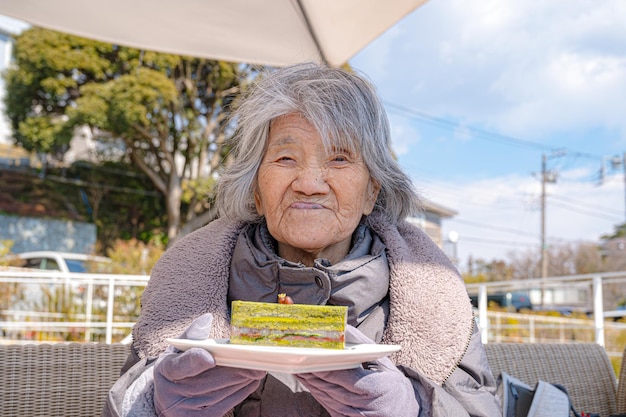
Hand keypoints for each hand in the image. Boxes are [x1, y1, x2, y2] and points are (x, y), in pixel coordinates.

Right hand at [153, 313, 265, 415]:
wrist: (167, 398)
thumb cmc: (178, 366)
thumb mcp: (178, 349)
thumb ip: (192, 335)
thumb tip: (206, 319)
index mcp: (165, 370)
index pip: (180, 366)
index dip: (195, 362)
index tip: (211, 357)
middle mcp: (171, 394)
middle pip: (205, 383)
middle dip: (232, 371)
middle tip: (255, 361)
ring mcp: (183, 411)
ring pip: (217, 395)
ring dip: (240, 382)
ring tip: (258, 369)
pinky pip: (222, 406)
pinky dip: (239, 393)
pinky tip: (251, 381)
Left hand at [295, 326, 418, 416]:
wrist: (402, 410)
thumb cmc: (390, 380)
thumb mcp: (382, 361)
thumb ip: (361, 344)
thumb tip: (341, 327)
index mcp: (375, 387)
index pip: (342, 375)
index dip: (323, 364)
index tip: (308, 352)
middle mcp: (363, 406)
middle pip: (329, 385)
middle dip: (310, 370)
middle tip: (294, 355)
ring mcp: (354, 416)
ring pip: (325, 396)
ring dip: (308, 380)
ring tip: (295, 364)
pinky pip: (327, 404)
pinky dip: (315, 391)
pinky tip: (306, 379)